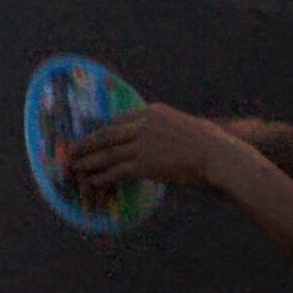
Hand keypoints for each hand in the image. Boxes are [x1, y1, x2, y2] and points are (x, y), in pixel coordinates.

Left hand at [66, 102, 239, 194]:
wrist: (221, 157)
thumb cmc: (212, 146)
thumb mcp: (185, 128)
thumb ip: (167, 132)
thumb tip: (161, 142)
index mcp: (153, 111)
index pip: (119, 120)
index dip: (103, 130)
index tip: (92, 136)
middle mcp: (144, 124)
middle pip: (107, 133)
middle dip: (87, 143)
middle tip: (71, 149)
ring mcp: (143, 143)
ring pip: (107, 153)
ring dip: (89, 160)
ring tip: (75, 166)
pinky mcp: (145, 164)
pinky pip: (117, 170)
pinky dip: (102, 176)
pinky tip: (93, 181)